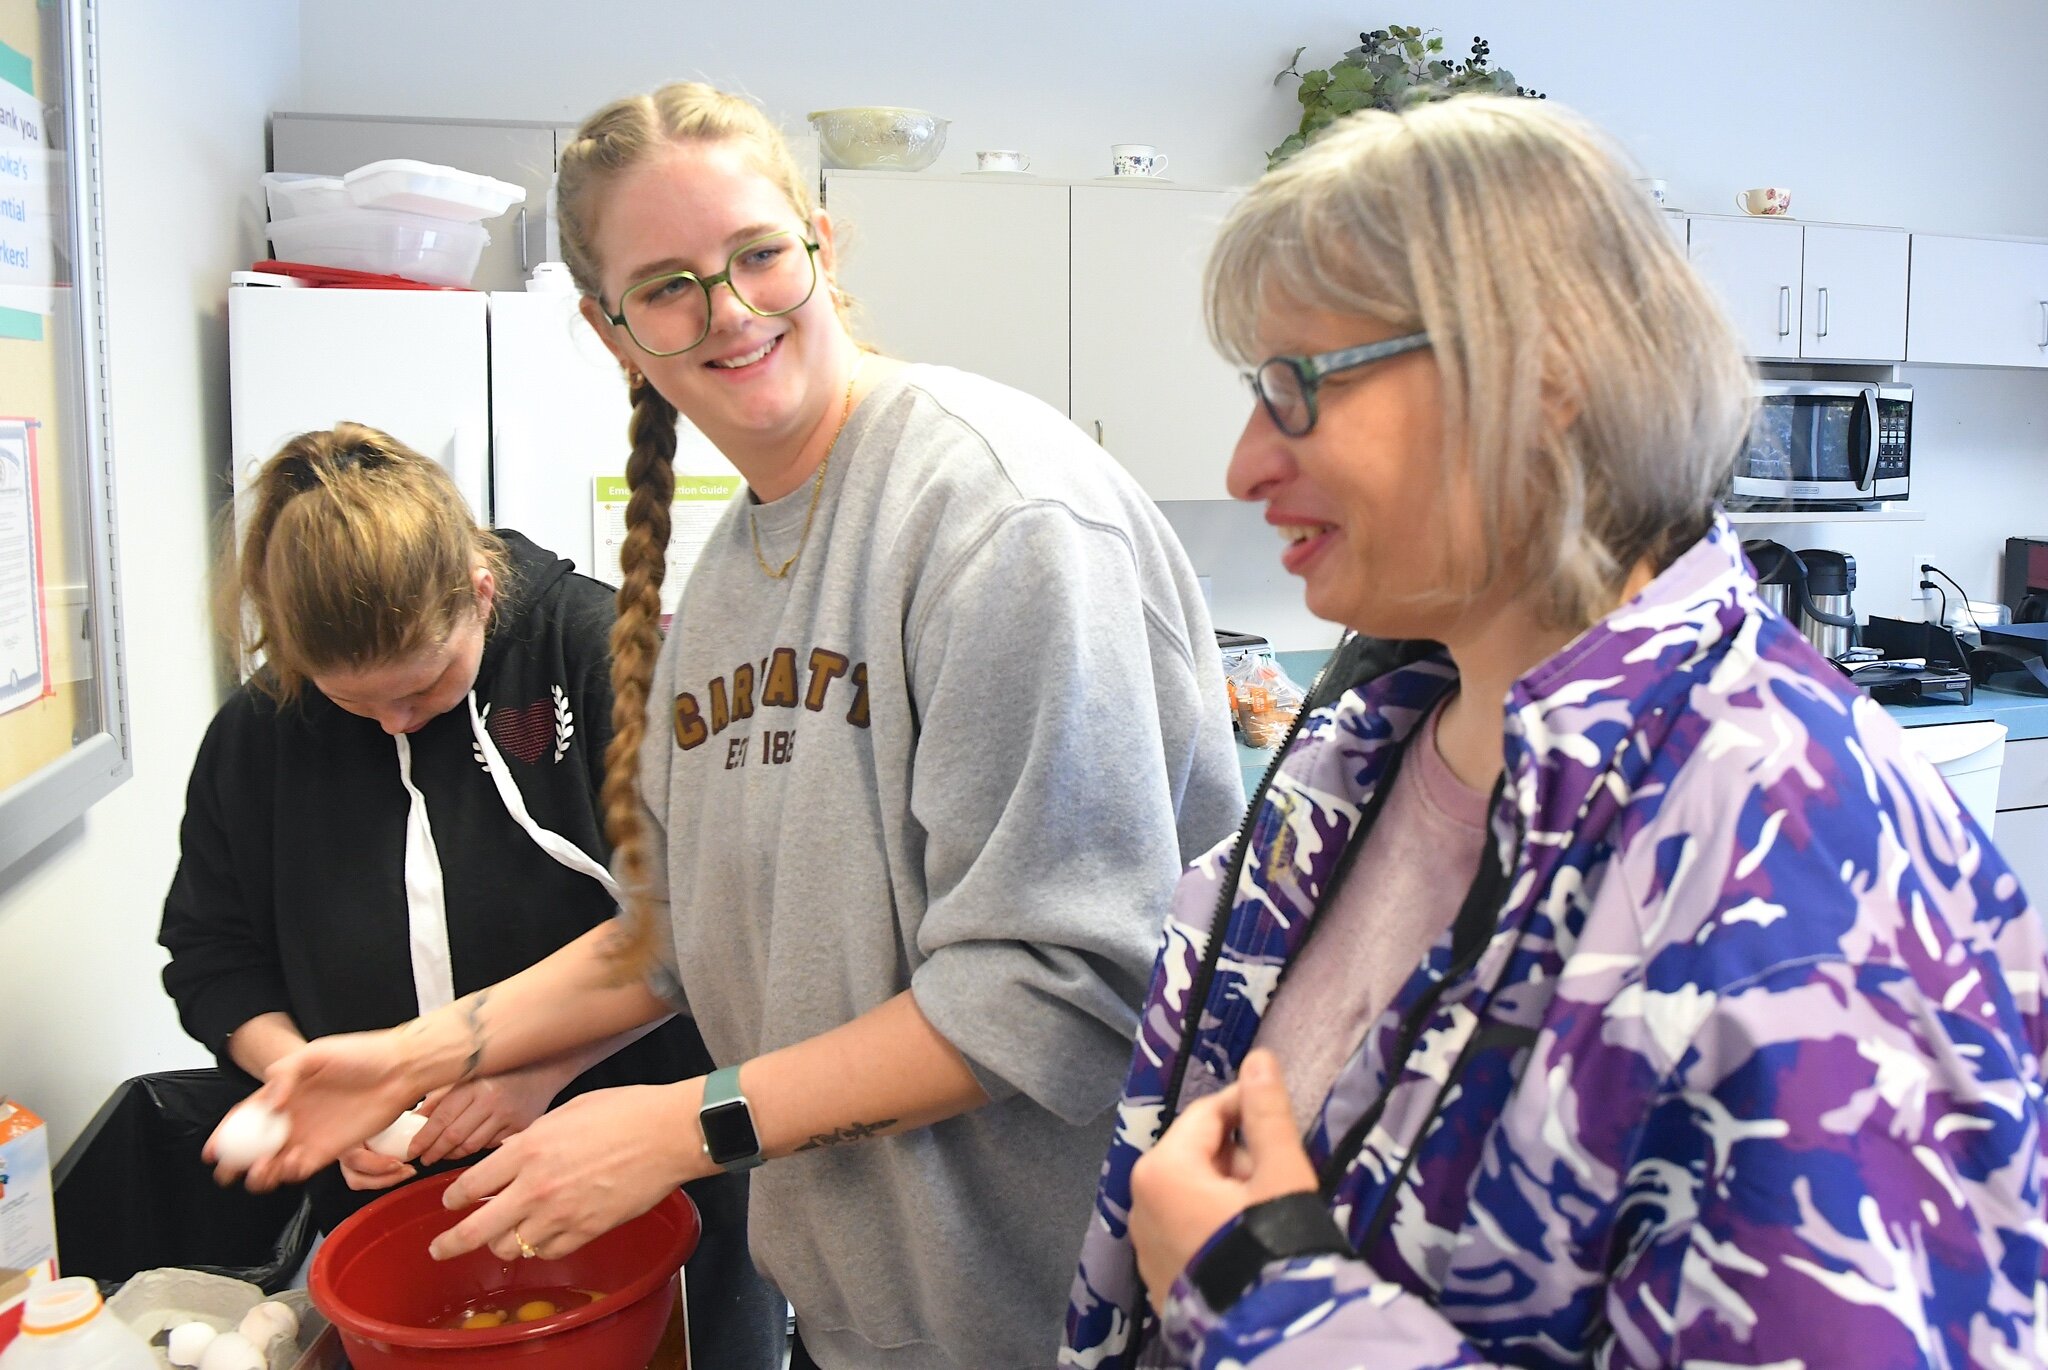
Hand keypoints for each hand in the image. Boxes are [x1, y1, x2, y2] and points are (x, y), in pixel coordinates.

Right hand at [206, 1027, 418, 1190]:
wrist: (400, 1070)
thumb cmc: (360, 1055)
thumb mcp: (316, 1053)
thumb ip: (286, 1074)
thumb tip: (268, 1103)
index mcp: (284, 1093)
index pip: (246, 1117)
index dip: (226, 1134)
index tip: (211, 1151)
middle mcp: (293, 1118)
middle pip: (255, 1147)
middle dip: (237, 1164)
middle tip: (228, 1173)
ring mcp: (311, 1135)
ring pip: (275, 1163)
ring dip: (262, 1173)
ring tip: (262, 1171)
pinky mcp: (332, 1150)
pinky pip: (303, 1168)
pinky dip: (291, 1173)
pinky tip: (292, 1166)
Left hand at [412, 1062, 570, 1165]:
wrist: (545, 1065)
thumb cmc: (502, 1068)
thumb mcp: (468, 1074)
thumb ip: (442, 1095)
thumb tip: (416, 1119)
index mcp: (474, 1083)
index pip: (441, 1117)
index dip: (423, 1138)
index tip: (412, 1150)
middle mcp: (491, 1100)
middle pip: (454, 1136)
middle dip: (433, 1152)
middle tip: (423, 1158)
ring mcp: (508, 1115)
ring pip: (471, 1146)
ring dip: (452, 1154)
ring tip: (442, 1155)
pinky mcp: (521, 1127)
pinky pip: (491, 1147)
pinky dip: (476, 1150)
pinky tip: (468, 1147)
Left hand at [427, 1082, 703, 1263]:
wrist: (667, 1133)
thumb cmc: (624, 1112)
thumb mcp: (566, 1112)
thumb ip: (532, 1138)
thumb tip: (513, 1154)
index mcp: (528, 1149)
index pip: (470, 1185)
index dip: (453, 1198)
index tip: (450, 1202)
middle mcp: (536, 1186)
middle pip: (477, 1230)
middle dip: (451, 1243)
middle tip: (440, 1249)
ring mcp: (561, 1214)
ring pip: (510, 1247)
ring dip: (503, 1243)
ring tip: (506, 1235)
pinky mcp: (586, 1230)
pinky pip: (547, 1252)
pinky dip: (540, 1247)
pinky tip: (544, 1235)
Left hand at [1129, 1050, 1318, 1313]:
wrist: (1267, 1335)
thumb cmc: (1272, 1246)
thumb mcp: (1279, 1173)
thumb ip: (1267, 1113)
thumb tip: (1259, 1058)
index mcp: (1161, 1169)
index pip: (1208, 1114)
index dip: (1247, 1106)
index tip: (1280, 1113)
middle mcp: (1139, 1202)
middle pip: (1197, 1153)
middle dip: (1239, 1155)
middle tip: (1278, 1174)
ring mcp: (1144, 1244)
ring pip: (1191, 1191)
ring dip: (1228, 1189)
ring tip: (1266, 1209)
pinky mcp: (1157, 1275)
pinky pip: (1185, 1228)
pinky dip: (1213, 1221)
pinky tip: (1246, 1238)